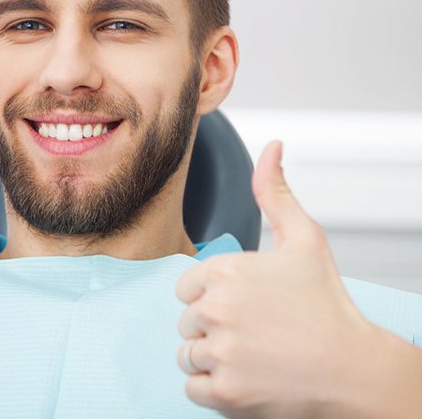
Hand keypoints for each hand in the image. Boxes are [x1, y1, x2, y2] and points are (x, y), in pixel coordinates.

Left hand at [175, 140, 393, 417]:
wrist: (354, 368)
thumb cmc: (326, 303)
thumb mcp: (304, 237)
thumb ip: (276, 192)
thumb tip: (272, 147)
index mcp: (225, 270)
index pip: (187, 287)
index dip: (213, 296)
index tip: (244, 304)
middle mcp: (215, 309)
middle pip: (187, 320)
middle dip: (212, 326)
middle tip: (254, 330)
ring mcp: (219, 352)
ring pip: (188, 353)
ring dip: (213, 356)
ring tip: (251, 354)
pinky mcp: (224, 393)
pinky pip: (192, 387)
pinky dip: (214, 386)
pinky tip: (246, 377)